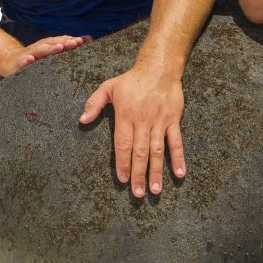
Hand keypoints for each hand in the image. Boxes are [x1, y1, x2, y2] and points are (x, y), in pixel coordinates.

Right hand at [0, 34, 91, 77]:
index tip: (81, 41)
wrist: (9, 62)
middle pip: (51, 44)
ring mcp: (28, 55)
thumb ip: (68, 45)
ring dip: (49, 48)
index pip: (60, 41)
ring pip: (39, 50)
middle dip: (63, 43)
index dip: (70, 40)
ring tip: (59, 48)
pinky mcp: (18, 64)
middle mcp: (38, 48)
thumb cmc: (34, 58)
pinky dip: (26, 60)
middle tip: (74, 43)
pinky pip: (22, 62)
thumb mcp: (51, 52)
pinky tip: (30, 60)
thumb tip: (89, 38)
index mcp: (47, 45)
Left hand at [79, 62, 184, 197]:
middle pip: (140, 152)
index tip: (122, 180)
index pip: (123, 144)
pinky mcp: (173, 120)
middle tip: (137, 194)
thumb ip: (94, 104)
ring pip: (158, 151)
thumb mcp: (108, 87)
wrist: (159, 68)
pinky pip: (176, 142)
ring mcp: (160, 121)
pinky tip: (179, 174)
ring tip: (155, 190)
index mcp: (125, 115)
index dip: (122, 163)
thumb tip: (82, 120)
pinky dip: (178, 158)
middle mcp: (143, 120)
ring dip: (156, 171)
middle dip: (138, 174)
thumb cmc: (131, 80)